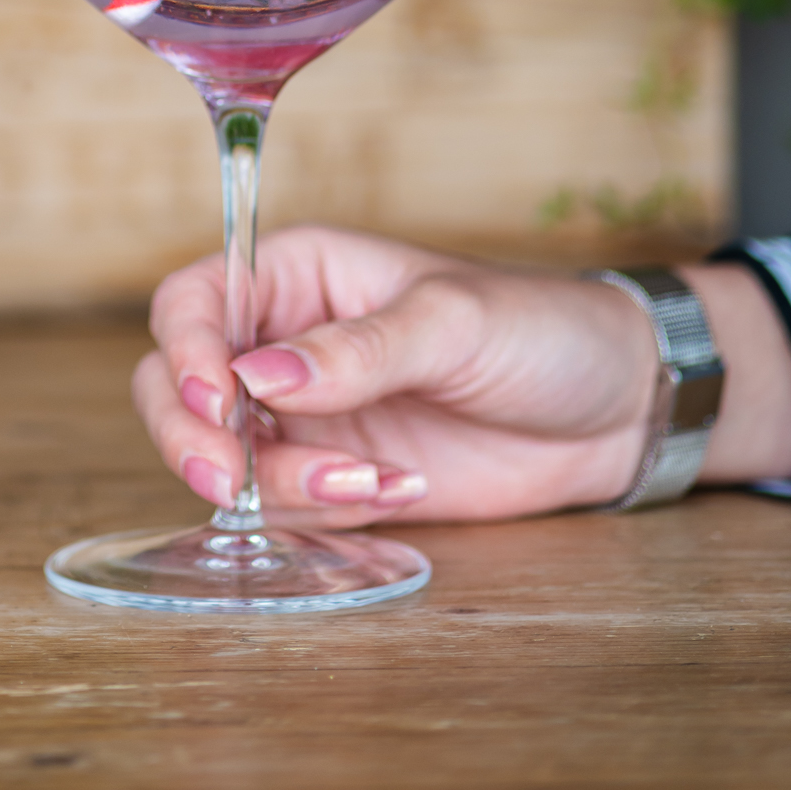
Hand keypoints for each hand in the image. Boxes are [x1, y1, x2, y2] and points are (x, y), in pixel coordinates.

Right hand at [135, 225, 790, 523]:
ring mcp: (304, 417)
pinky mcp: (335, 477)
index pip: (194, 302)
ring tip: (370, 486)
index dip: (187, 350)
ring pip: (221, 459)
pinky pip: (281, 506)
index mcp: (296, 274)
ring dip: (274, 486)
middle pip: (177, 387)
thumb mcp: (452, 323)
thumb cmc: (539, 329)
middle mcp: (282, 342)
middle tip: (235, 481)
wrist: (613, 412)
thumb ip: (357, 351)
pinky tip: (400, 495)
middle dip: (193, 438)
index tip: (220, 402)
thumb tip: (259, 377)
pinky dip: (319, 514)